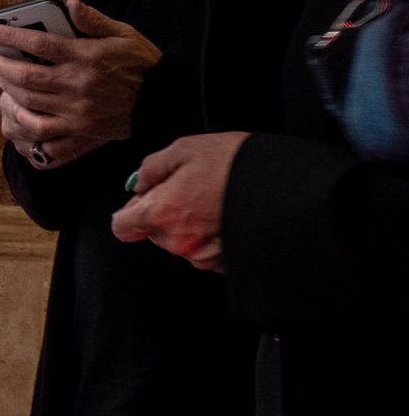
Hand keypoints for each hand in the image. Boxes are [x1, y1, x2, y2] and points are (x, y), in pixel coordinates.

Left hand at [0, 0, 160, 166]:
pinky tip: (15, 110)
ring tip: (0, 79)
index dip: (8, 37)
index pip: (38, 44)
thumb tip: (70, 3)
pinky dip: (22, 121)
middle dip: (0, 65)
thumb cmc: (142, 64)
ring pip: (29, 102)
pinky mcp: (79, 132)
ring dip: (7, 90)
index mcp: (86, 57)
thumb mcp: (124, 34)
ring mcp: (76, 111)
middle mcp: (78, 85)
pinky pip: (42, 131)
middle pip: (26, 76)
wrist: (163, 102)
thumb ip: (94, 20)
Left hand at [110, 132, 249, 271]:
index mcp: (162, 212)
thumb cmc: (237, 162)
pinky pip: (206, 252)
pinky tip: (229, 214)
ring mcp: (204, 258)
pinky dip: (212, 237)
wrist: (292, 186)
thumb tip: (134, 185)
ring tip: (215, 199)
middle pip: (153, 234)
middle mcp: (179, 242)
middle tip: (190, 189)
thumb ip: (151, 169)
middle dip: (163, 214)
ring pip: (180, 243)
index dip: (130, 210)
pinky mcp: (227, 267)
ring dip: (188, 226)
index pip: (121, 227)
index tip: (147, 197)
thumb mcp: (185, 149)